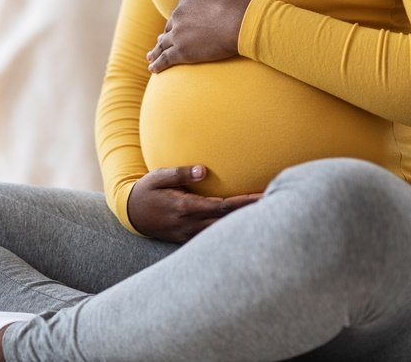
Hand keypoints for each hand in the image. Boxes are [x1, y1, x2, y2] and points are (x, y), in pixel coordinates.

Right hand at [127, 165, 262, 242]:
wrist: (132, 215)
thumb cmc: (146, 191)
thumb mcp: (158, 177)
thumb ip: (181, 173)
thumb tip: (204, 170)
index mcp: (184, 208)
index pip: (221, 207)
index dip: (244, 203)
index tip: (264, 196)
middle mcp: (190, 225)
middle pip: (228, 223)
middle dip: (252, 216)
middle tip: (278, 207)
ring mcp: (190, 236)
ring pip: (224, 234)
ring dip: (244, 227)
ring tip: (269, 218)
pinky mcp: (190, 240)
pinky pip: (215, 239)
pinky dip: (231, 233)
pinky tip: (246, 227)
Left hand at [146, 0, 251, 72]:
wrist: (240, 22)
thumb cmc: (239, 7)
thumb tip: (215, 0)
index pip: (180, 10)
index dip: (179, 19)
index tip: (179, 25)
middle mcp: (178, 14)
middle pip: (170, 27)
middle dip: (167, 34)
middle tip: (160, 41)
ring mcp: (178, 33)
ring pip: (163, 43)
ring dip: (156, 50)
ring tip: (151, 56)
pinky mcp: (181, 51)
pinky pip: (165, 58)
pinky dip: (157, 64)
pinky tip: (153, 69)